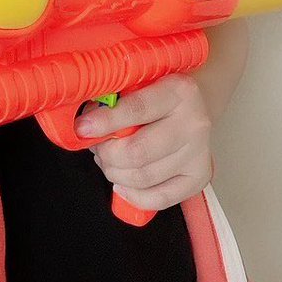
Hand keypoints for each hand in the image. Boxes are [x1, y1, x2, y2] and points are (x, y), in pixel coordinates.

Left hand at [74, 74, 213, 211]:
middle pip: (138, 152)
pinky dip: (133, 196)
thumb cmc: (158, 92)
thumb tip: (85, 123)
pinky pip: (160, 198)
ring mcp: (199, 153)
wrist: (193, 104)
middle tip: (96, 147)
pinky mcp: (199, 177)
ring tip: (108, 161)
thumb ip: (116, 98)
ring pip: (144, 177)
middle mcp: (195, 123)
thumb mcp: (141, 82)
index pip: (137, 110)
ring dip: (115, 173)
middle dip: (107, 154)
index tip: (82, 129)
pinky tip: (121, 184)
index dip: (105, 122)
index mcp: (179, 91)